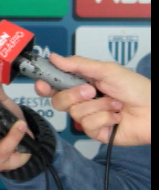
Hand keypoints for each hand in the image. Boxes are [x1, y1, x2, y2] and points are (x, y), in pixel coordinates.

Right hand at [35, 54, 150, 145]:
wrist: (155, 110)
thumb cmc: (135, 88)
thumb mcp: (106, 70)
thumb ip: (78, 64)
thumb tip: (54, 57)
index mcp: (81, 83)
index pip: (54, 85)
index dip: (44, 85)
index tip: (42, 84)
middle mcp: (82, 101)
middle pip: (58, 101)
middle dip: (74, 95)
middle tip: (92, 90)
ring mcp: (89, 117)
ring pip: (75, 113)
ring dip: (98, 106)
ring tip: (115, 103)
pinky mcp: (96, 132)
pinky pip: (89, 125)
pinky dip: (105, 118)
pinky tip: (117, 116)